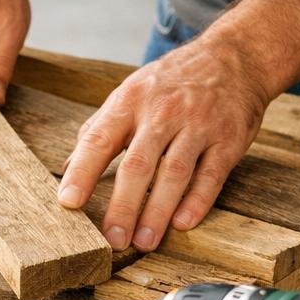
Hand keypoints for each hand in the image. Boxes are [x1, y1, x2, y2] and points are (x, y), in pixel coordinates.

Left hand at [57, 32, 271, 250]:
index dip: (82, 173)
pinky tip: (183, 223)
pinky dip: (197, 201)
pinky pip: (211, 174)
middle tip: (112, 239)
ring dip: (158, 211)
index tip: (68, 202)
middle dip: (123, 205)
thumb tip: (67, 167)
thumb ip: (99, 129)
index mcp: (130, 102)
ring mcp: (198, 125)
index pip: (99, 140)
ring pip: (174, 173)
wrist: (233, 58)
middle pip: (138, 164)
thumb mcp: (130, 93)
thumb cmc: (171, 82)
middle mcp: (162, 112)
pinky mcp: (228, 139)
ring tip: (144, 241)